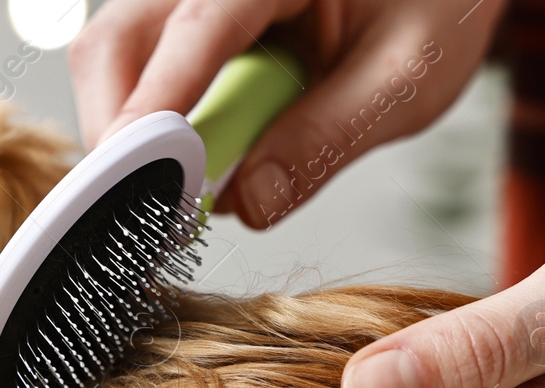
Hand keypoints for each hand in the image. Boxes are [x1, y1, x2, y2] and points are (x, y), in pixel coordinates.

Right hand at [68, 0, 504, 226]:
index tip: (128, 188)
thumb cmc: (435, 3)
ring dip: (132, 136)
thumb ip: (328, 137)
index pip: (192, 32)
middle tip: (162, 210)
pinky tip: (197, 153)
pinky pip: (133, 71)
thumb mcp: (408, 74)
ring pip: (109, 61)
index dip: (151, 116)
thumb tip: (248, 204)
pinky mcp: (176, 17)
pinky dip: (149, 124)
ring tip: (195, 181)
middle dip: (121, 138)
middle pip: (115, 47)